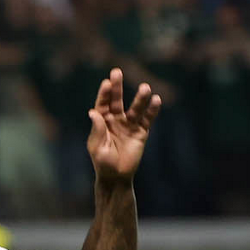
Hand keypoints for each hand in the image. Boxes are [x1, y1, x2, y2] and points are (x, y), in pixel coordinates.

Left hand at [87, 68, 161, 182]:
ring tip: (145, 88)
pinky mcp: (141, 131)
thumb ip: (97, 130)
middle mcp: (115, 120)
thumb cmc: (103, 163)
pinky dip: (152, 110)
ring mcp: (129, 124)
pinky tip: (156, 100)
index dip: (104, 94)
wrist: (117, 177)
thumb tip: (93, 112)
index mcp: (102, 123)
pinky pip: (147, 118)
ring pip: (135, 108)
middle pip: (117, 101)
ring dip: (139, 98)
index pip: (102, 105)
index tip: (107, 83)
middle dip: (117, 87)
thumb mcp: (97, 148)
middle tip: (117, 72)